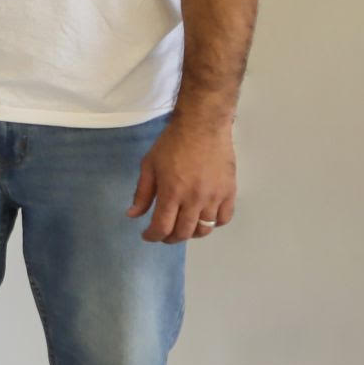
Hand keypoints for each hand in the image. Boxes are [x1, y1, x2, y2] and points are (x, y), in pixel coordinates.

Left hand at [129, 118, 236, 242]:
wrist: (202, 126)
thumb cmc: (172, 144)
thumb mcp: (149, 165)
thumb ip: (142, 193)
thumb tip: (133, 215)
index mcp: (171, 193)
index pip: (162, 226)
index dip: (153, 236)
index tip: (147, 236)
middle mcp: (194, 199)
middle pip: (184, 232)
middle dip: (170, 238)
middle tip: (163, 234)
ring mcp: (215, 197)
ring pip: (205, 229)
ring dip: (191, 233)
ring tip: (182, 227)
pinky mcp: (230, 192)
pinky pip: (224, 219)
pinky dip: (213, 224)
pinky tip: (203, 218)